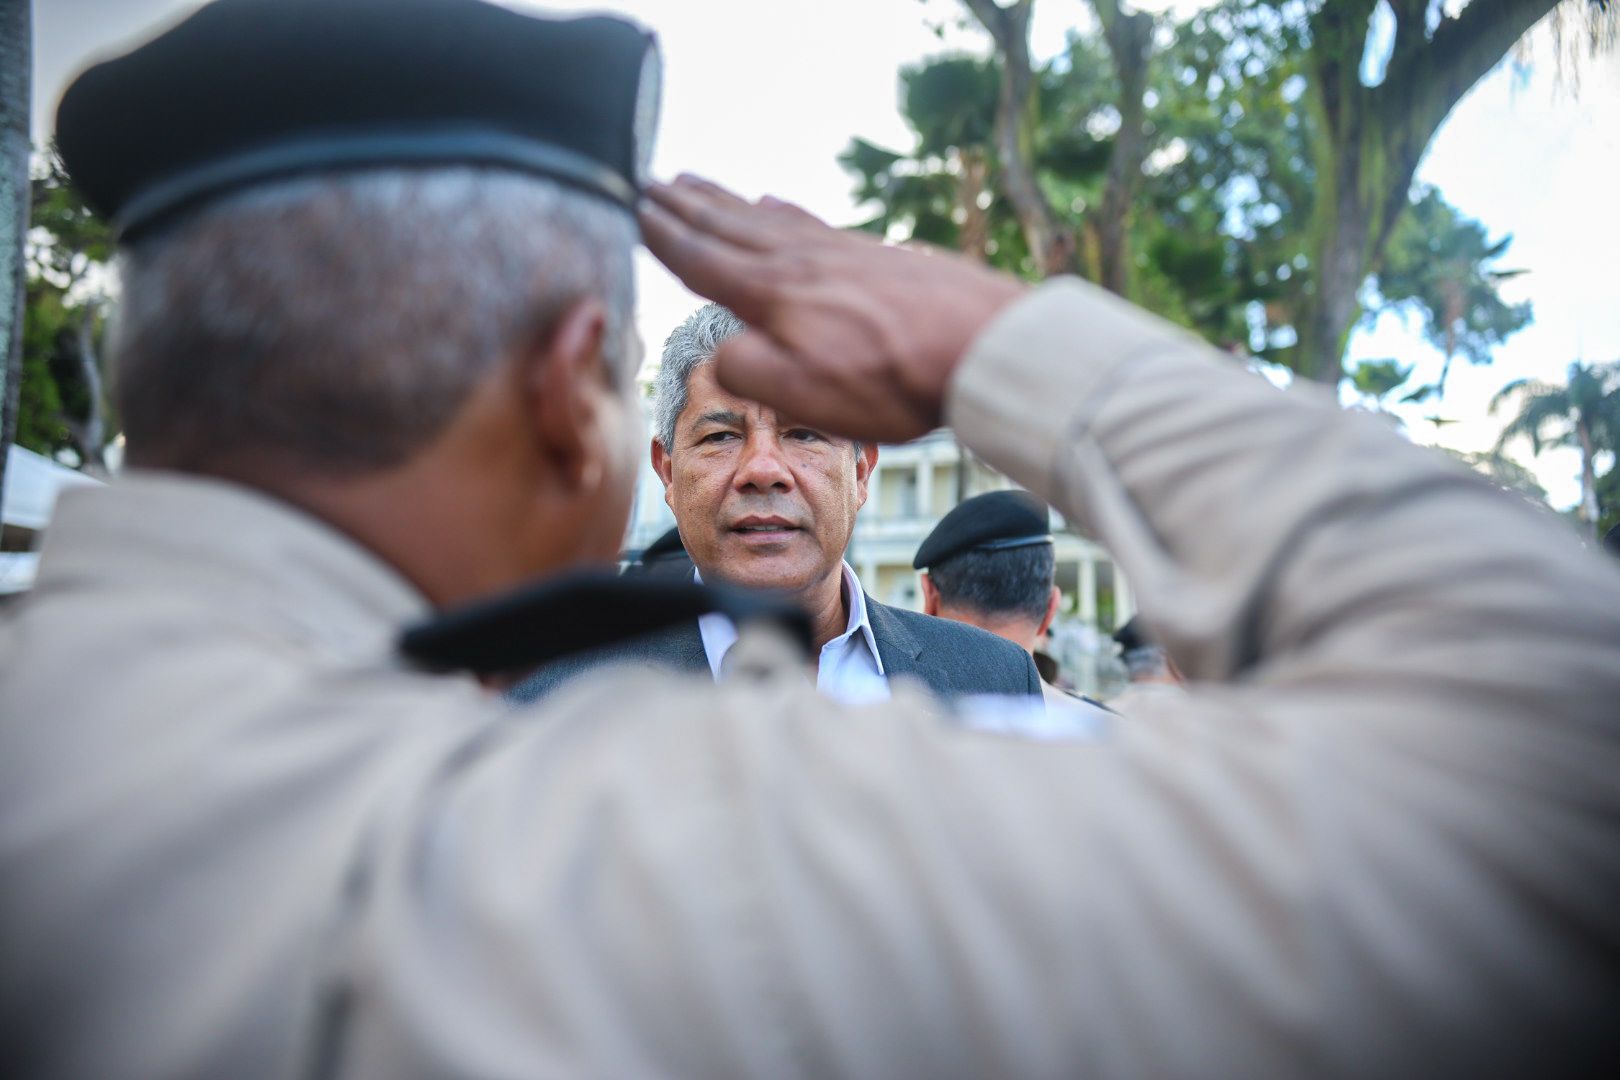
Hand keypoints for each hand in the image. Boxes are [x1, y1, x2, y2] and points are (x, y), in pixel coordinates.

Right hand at [640, 175, 1026, 443]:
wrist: (981, 343)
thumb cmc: (893, 378)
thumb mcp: (803, 396)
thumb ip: (748, 371)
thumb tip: (724, 352)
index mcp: (771, 294)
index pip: (700, 258)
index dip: (661, 234)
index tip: (629, 208)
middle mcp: (799, 260)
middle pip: (727, 224)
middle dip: (683, 204)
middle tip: (648, 180)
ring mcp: (838, 251)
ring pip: (765, 217)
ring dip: (723, 200)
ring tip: (695, 184)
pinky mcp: (873, 254)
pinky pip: (808, 220)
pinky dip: (780, 209)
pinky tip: (775, 204)